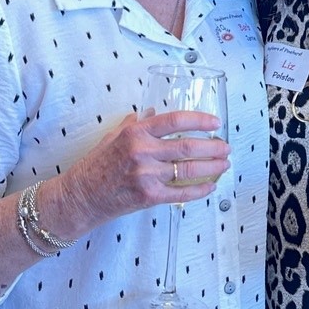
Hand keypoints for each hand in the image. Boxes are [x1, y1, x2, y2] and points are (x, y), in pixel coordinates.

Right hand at [45, 110, 229, 237]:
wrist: (81, 196)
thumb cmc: (96, 165)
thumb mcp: (113, 136)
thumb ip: (136, 124)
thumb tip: (153, 111)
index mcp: (136, 133)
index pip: (174, 120)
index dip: (199, 120)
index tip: (215, 122)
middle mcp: (143, 152)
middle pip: (188, 146)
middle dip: (213, 146)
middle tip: (226, 146)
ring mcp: (146, 175)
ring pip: (189, 170)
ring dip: (212, 167)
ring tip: (224, 164)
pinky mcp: (149, 197)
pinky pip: (182, 193)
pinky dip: (200, 190)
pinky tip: (210, 186)